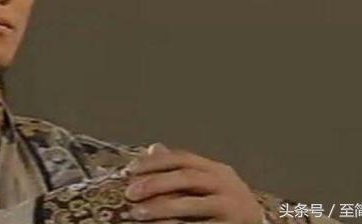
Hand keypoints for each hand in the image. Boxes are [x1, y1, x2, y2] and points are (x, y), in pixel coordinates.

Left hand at [124, 143, 262, 223]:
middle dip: (155, 183)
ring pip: (191, 204)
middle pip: (186, 177)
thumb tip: (153, 148)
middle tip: (130, 192)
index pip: (182, 158)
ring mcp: (230, 207)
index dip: (155, 162)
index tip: (130, 170)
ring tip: (137, 213)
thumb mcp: (209, 182)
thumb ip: (183, 168)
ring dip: (160, 207)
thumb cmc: (227, 205)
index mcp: (217, 170)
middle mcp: (226, 184)